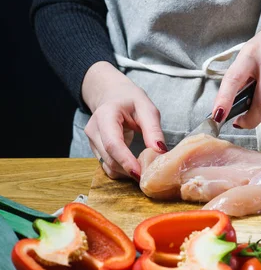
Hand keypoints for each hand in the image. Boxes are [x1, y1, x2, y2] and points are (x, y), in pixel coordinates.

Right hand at [82, 62, 166, 178]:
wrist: (112, 95)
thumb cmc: (130, 100)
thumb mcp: (146, 108)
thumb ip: (153, 129)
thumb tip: (160, 152)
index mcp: (105, 115)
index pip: (113, 143)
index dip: (126, 161)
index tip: (141, 173)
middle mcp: (93, 130)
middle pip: (109, 158)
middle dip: (130, 170)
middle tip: (150, 174)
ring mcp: (92, 141)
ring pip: (108, 166)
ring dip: (126, 172)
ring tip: (145, 169)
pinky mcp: (95, 150)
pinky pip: (108, 166)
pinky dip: (122, 170)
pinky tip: (135, 166)